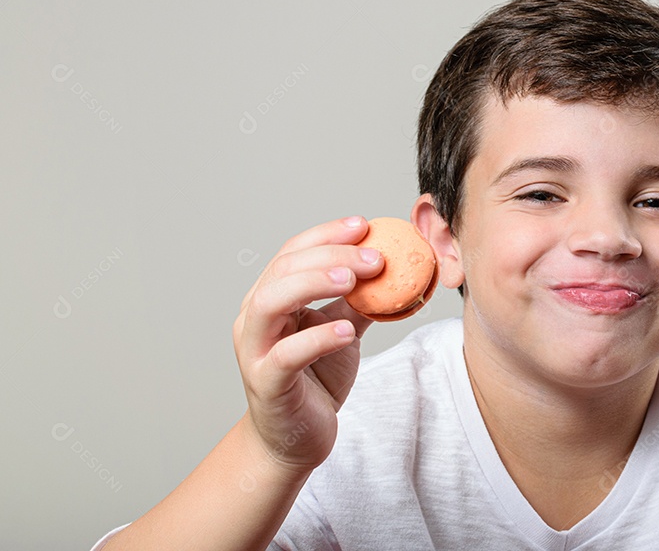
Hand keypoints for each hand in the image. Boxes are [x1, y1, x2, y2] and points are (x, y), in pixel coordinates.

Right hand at [232, 216, 384, 474]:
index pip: (293, 252)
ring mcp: (255, 350)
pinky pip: (286, 355)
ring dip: (314, 283)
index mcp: (272, 297)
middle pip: (283, 269)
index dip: (327, 234)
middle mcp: (255, 318)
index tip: (364, 225)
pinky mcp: (266, 383)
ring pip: (271, 302)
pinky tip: (346, 331)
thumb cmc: (315, 379)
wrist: (295, 439)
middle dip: (330, 255)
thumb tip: (397, 268)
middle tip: (374, 257)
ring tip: (355, 279)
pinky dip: (317, 337)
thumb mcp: (342, 329)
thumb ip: (360, 300)